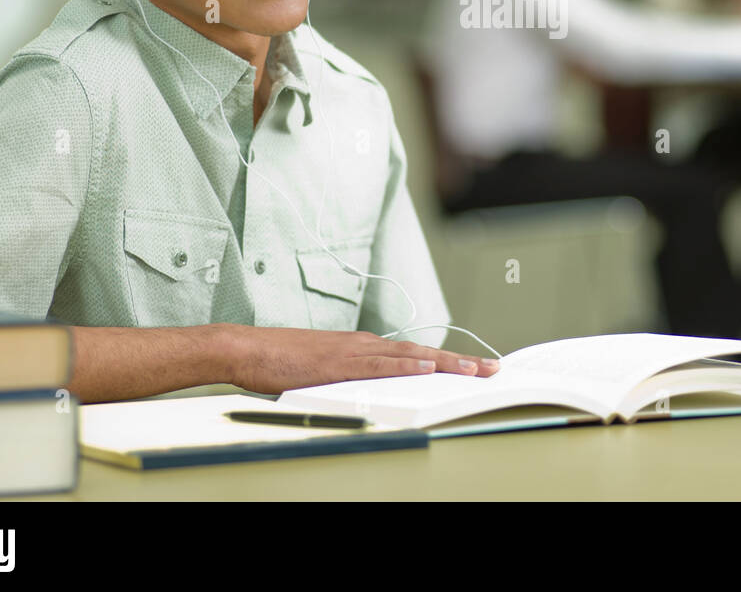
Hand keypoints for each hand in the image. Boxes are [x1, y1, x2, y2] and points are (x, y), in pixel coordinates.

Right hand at [227, 326, 499, 394]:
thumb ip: (349, 380)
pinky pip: (381, 364)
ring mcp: (354, 352)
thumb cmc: (280, 362)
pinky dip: (407, 365)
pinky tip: (427, 366)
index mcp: (362, 348)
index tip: (472, 368)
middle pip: (422, 354)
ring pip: (410, 357)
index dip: (445, 362)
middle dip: (459, 362)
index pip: (413, 356)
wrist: (249, 349)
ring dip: (445, 363)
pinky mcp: (341, 362)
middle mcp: (365, 346)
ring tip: (474, 369)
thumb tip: (369, 396)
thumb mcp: (323, 371)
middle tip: (491, 368)